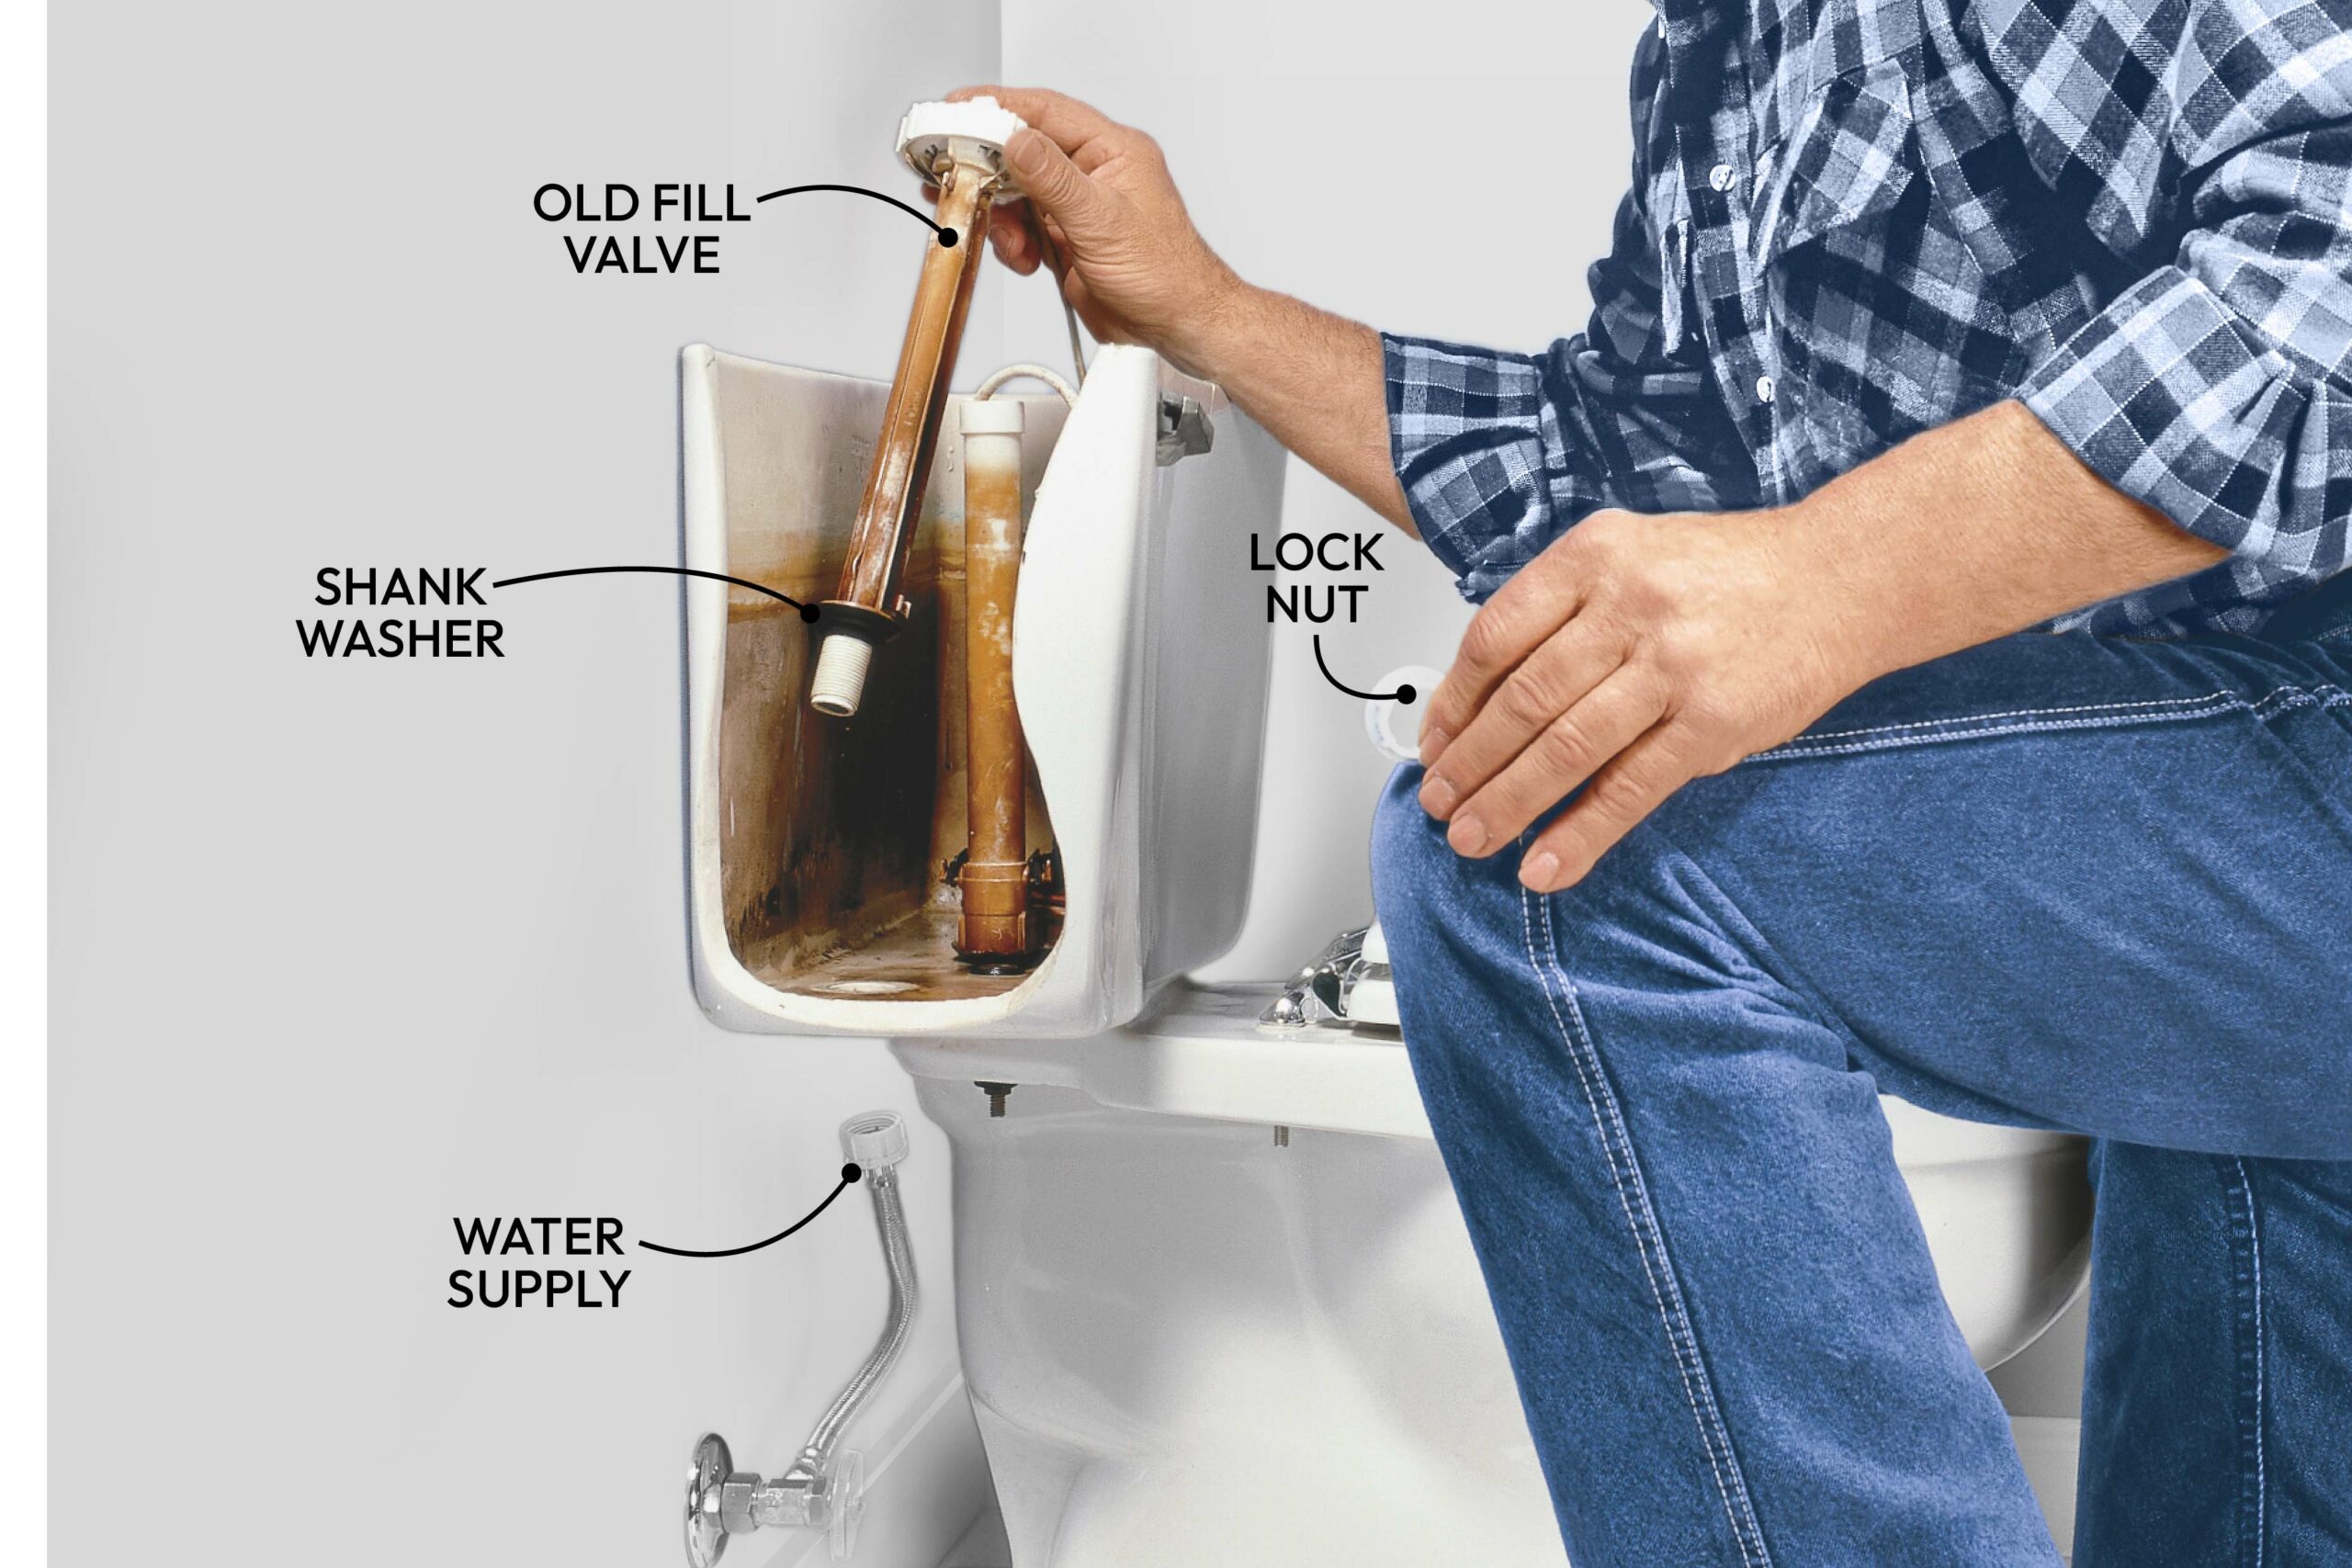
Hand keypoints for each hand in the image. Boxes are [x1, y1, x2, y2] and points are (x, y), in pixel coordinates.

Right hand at [942, 86, 1242, 375]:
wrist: (1175, 325)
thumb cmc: (1166, 274)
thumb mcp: (1103, 222)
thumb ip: (1054, 180)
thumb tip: (1018, 141)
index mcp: (1113, 151)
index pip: (1047, 112)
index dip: (998, 107)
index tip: (959, 109)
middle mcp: (1094, 172)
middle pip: (1024, 151)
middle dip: (989, 168)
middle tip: (956, 174)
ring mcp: (1078, 205)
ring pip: (1018, 193)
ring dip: (1001, 215)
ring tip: (1008, 239)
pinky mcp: (1066, 237)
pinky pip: (1023, 227)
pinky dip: (1012, 242)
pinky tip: (1025, 258)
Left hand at [1416, 508, 1868, 891]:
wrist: (1842, 578)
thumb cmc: (1730, 572)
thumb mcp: (1632, 555)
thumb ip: (1564, 610)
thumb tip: (1486, 693)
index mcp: (1593, 557)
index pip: (1494, 637)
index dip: (1453, 702)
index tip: (1433, 743)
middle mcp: (1628, 606)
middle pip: (1522, 700)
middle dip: (1469, 762)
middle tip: (1438, 802)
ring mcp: (1672, 667)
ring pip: (1565, 748)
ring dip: (1509, 803)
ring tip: (1472, 838)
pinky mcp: (1713, 725)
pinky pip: (1629, 790)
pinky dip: (1580, 835)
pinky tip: (1544, 865)